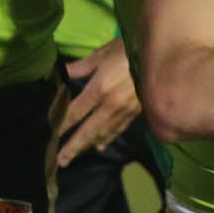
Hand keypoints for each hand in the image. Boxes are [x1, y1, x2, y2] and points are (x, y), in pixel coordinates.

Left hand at [58, 37, 140, 167]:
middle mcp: (111, 105)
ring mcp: (125, 111)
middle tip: (61, 162)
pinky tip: (101, 145)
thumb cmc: (127, 51)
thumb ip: (80, 67)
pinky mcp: (137, 113)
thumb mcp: (101, 55)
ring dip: (89, 145)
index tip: (51, 136)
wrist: (162, 58)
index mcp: (99, 89)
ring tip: (76, 155)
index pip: (75, 112)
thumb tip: (60, 73)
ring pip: (104, 133)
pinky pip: (119, 129)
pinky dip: (108, 138)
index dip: (62, 125)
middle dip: (74, 146)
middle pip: (88, 130)